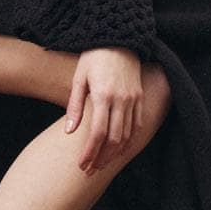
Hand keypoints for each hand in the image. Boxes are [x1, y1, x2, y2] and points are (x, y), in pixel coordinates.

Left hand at [65, 48, 144, 174]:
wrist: (119, 38)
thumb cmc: (93, 57)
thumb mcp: (79, 78)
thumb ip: (75, 106)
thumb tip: (69, 132)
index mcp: (103, 95)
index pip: (97, 133)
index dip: (90, 153)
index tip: (82, 165)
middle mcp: (121, 100)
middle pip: (113, 139)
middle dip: (102, 158)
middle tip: (90, 170)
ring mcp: (133, 99)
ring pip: (127, 136)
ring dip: (114, 154)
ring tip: (101, 164)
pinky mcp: (140, 97)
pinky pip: (137, 125)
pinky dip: (129, 141)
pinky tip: (119, 150)